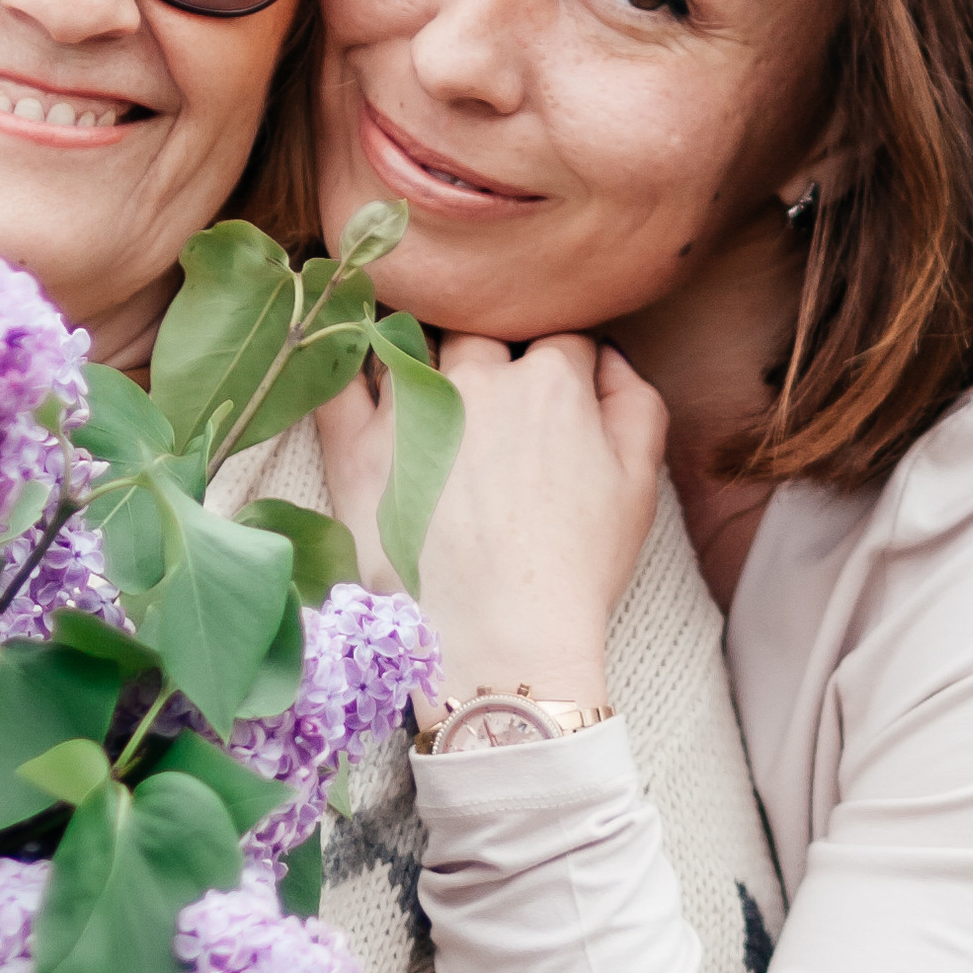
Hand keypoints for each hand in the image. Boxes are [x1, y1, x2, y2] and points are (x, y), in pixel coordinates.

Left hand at [318, 333, 666, 705]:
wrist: (503, 639)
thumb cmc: (576, 569)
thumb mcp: (638, 483)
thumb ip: (635, 402)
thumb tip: (609, 357)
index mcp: (550, 380)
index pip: (559, 336)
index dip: (562, 362)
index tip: (555, 392)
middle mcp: (476, 378)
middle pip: (481, 332)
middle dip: (491, 352)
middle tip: (490, 399)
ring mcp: (408, 408)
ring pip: (410, 340)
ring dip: (420, 349)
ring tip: (424, 381)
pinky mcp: (354, 447)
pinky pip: (335, 382)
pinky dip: (340, 364)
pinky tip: (347, 362)